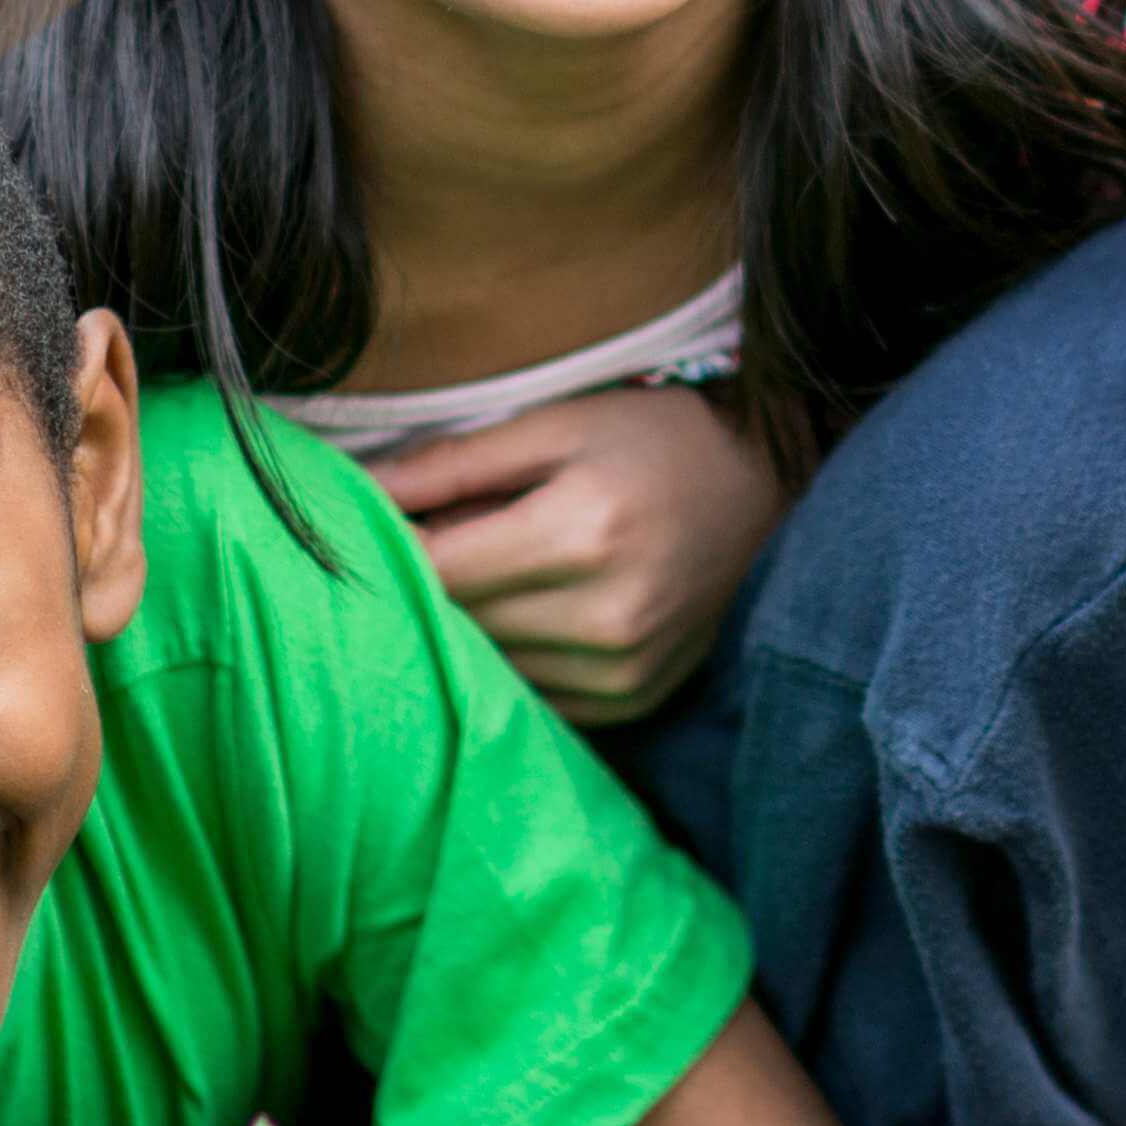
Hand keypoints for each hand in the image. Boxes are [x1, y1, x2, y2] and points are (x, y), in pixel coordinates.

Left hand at [356, 382, 784, 725]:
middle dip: (425, 584)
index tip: (366, 524)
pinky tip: (526, 613)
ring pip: (487, 664)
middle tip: (425, 540)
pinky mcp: (630, 701)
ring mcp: (621, 670)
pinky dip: (512, 658)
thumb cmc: (655, 442)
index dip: (387, 548)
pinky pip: (530, 694)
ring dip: (465, 626)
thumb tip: (359, 490)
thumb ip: (455, 463)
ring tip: (486, 572)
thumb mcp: (558, 424)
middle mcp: (603, 616)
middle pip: (456, 620)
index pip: (435, 568)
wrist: (766, 495)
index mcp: (581, 533)